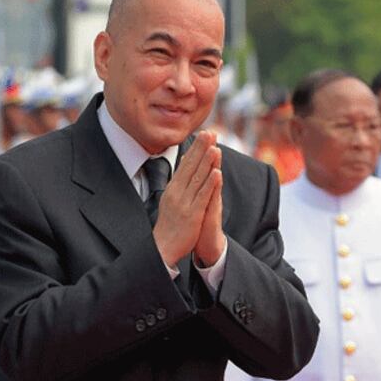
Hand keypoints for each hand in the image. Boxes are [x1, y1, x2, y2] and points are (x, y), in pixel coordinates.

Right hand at [153, 131, 220, 266]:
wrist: (162, 248)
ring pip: (198, 178)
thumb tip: (186, 166)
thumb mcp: (172, 200)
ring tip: (215, 146)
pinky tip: (217, 173)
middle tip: (210, 132)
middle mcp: (177, 193)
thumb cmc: (170, 225)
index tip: (204, 133)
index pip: (186, 164)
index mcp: (173, 189)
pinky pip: (202, 196)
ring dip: (207, 162)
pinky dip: (210, 184)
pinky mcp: (192, 214)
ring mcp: (184, 203)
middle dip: (201, 148)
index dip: (196, 148)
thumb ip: (180, 183)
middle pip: (191, 166)